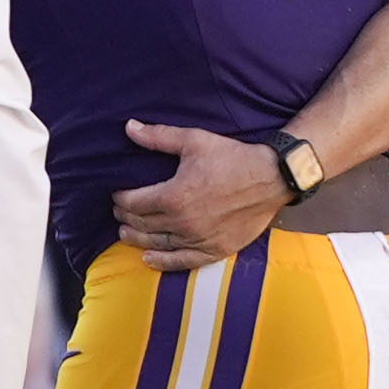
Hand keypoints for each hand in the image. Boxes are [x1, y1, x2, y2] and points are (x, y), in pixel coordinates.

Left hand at [111, 122, 285, 269]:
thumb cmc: (233, 158)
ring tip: (126, 234)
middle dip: (126, 217)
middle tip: (119, 213)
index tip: (117, 195)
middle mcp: (182, 222)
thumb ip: (158, 137)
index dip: (120, 200)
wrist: (272, 178)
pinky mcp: (215, 250)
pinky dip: (163, 262)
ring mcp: (198, 239)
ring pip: (157, 244)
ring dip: (137, 239)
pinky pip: (182, 261)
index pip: (133, 203)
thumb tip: (129, 127)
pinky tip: (150, 259)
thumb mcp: (194, 141)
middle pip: (142, 224)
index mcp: (174, 196)